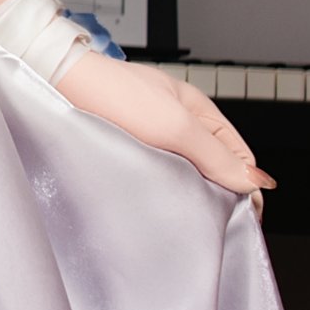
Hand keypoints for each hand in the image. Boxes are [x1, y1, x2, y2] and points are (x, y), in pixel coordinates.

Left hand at [57, 51, 271, 202]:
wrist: (56, 85)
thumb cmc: (114, 94)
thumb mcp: (175, 126)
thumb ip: (215, 154)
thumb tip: (254, 180)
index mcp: (198, 111)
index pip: (239, 155)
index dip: (246, 184)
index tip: (245, 217)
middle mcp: (179, 124)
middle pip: (215, 167)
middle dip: (220, 192)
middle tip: (216, 223)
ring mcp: (153, 138)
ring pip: (187, 174)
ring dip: (191, 194)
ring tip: (188, 217)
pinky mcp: (129, 150)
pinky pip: (159, 175)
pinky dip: (165, 191)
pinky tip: (160, 204)